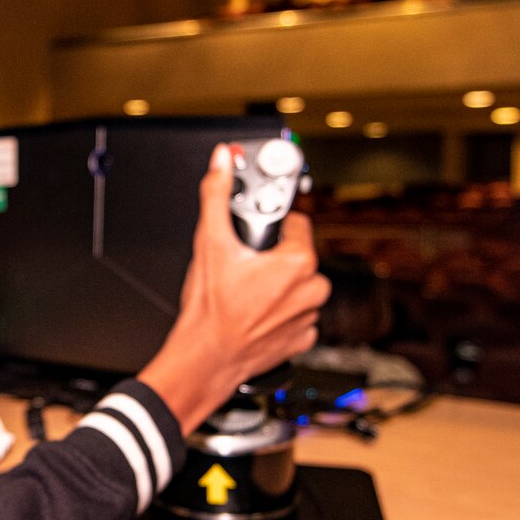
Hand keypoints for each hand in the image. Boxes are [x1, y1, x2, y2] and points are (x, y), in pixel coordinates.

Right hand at [137, 144, 330, 432]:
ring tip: (246, 293)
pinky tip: (254, 314)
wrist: (207, 358)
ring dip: (277, 286)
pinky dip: (278, 314)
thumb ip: (217, 194)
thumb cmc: (211, 309)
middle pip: (296, 256)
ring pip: (297, 286)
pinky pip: (296, 316)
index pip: (297, 224)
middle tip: (244, 267)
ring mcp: (309, 316)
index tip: (255, 238)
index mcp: (299, 261)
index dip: (272, 228)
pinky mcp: (303, 339)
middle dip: (273, 258)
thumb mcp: (210, 242)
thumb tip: (222, 161)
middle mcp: (312, 289)